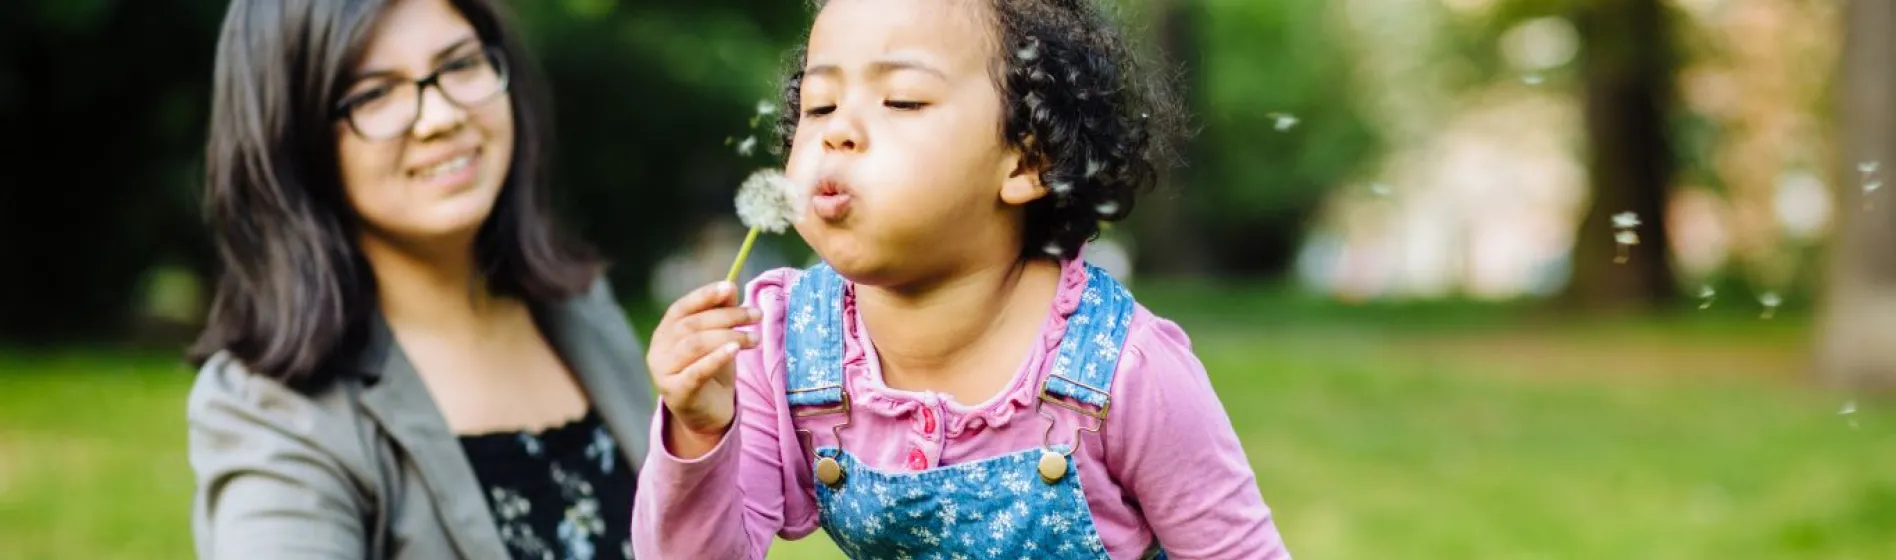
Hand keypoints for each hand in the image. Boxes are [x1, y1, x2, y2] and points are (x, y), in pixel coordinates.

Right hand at [646, 281, 759, 456]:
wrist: (707, 414)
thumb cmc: (713, 371)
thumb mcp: (719, 339)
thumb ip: (721, 313)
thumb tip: (730, 287)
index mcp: (665, 332)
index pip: (682, 308)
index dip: (705, 296)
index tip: (730, 288)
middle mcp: (658, 349)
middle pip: (692, 325)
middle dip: (728, 316)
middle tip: (756, 315)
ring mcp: (663, 372)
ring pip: (695, 345)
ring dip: (728, 336)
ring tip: (754, 338)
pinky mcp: (676, 393)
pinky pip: (696, 372)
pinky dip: (716, 359)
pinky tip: (735, 350)